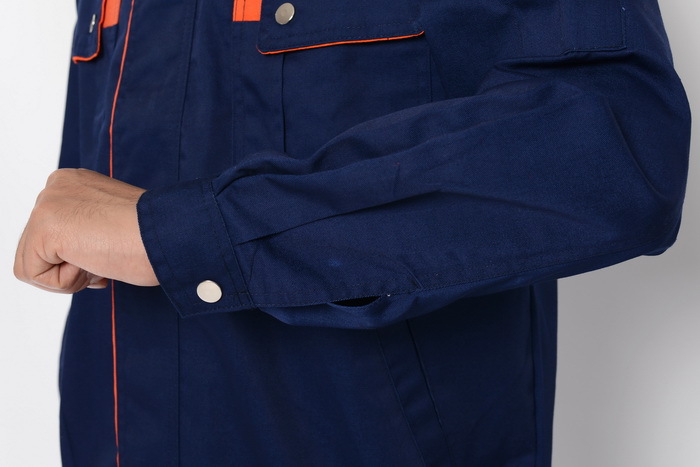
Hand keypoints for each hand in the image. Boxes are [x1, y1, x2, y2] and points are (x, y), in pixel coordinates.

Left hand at [14, 169, 157, 292]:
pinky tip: (95, 262)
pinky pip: (35, 275)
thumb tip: (74, 250)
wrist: (172, 234)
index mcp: (72, 182)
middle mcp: (54, 187)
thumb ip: (87, 226)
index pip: (52, 233)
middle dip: (71, 264)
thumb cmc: (156, 234)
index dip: (80, 255)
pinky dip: (66, 282)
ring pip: (32, 263)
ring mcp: (46, 205)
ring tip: (103, 258)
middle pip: (37, 248)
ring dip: (70, 274)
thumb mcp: (113, 221)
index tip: (111, 248)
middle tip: (109, 256)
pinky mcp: (45, 228)